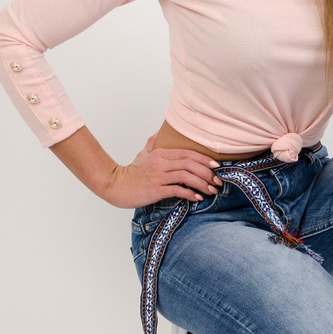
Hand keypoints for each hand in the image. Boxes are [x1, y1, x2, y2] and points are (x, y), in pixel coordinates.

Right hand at [106, 135, 222, 207]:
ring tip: (211, 191)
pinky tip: (197, 198)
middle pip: (190, 164)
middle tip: (218, 181)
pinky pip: (177, 190)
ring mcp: (158, 176)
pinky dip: (189, 193)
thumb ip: (151, 145)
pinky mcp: (155, 190)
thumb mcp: (142, 155)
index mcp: (161, 154)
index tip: (216, 166)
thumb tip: (156, 136)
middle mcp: (161, 163)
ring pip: (186, 176)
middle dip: (207, 173)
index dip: (204, 159)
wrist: (114, 185)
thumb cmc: (130, 172)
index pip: (188, 154)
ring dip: (202, 183)